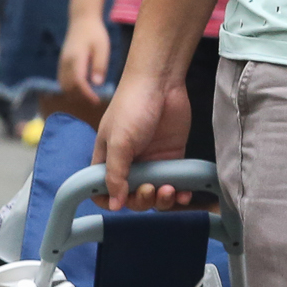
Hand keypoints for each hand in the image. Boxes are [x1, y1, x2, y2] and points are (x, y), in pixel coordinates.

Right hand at [59, 13, 112, 99]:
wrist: (82, 20)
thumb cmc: (95, 33)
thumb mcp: (102, 48)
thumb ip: (100, 65)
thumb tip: (97, 84)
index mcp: (76, 58)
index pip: (78, 82)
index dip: (86, 94)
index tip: (96, 101)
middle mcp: (65, 62)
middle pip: (68, 87)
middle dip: (80, 97)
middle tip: (95, 100)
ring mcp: (62, 62)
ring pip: (63, 85)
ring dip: (74, 94)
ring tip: (89, 96)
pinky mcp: (62, 62)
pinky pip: (62, 80)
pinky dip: (70, 88)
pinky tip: (81, 89)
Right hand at [93, 64, 193, 211]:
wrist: (161, 81)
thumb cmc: (132, 105)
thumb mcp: (119, 142)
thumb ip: (115, 175)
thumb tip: (114, 204)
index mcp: (107, 159)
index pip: (102, 190)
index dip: (109, 201)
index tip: (121, 204)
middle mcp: (128, 163)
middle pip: (132, 197)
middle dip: (141, 200)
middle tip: (149, 189)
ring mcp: (151, 161)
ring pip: (155, 194)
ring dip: (161, 200)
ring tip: (169, 190)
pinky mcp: (171, 156)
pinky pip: (174, 182)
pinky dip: (180, 192)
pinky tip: (184, 193)